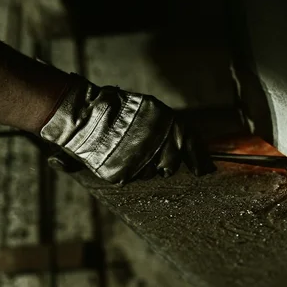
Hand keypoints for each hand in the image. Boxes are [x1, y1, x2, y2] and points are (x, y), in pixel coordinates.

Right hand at [41, 74, 214, 183]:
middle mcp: (159, 143)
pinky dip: (121, 170)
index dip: (199, 159)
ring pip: (148, 174)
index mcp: (168, 123)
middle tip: (143, 149)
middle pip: (170, 165)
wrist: (82, 114)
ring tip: (122, 148)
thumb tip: (202, 163)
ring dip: (139, 166)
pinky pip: (128, 178)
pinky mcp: (122, 174)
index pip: (192, 145)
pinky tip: (113, 155)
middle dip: (161, 161)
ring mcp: (141, 161)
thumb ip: (171, 131)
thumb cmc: (112, 107)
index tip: (204, 170)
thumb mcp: (148, 109)